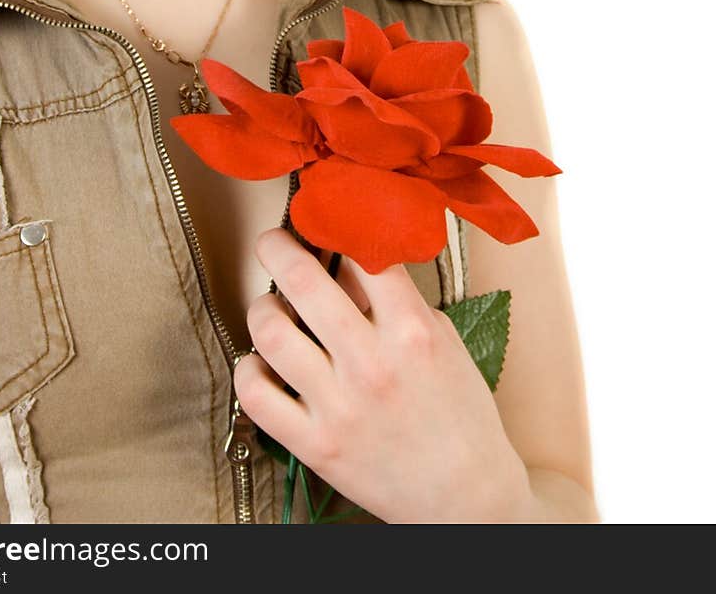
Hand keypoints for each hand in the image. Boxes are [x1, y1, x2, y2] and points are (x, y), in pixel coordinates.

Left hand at [234, 227, 533, 523]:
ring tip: (269, 306)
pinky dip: (249, 370)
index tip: (324, 217)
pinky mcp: (315, 445)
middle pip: (303, 280)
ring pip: (270, 332)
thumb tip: (345, 264)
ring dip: (262, 308)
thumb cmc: (460, 417)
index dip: (338, 226)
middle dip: (278, 247)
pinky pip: (256, 396)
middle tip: (272, 241)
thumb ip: (396, 302)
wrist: (466, 498)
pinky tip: (261, 362)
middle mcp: (372, 363)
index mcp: (412, 332)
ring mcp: (340, 406)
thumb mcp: (442, 342)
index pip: (363, 254)